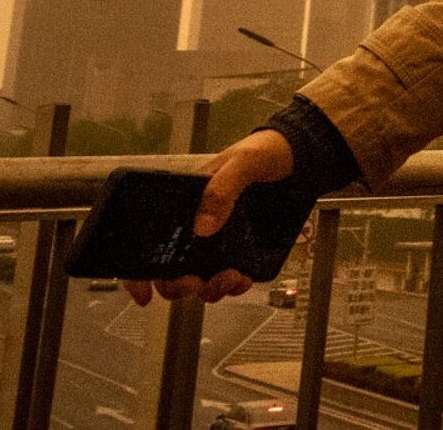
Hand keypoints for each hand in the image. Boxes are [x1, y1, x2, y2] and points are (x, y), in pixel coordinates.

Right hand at [122, 128, 294, 306]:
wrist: (304, 157)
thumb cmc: (267, 151)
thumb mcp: (244, 162)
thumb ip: (223, 188)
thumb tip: (202, 226)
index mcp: (187, 204)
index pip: (151, 240)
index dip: (139, 271)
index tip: (143, 292)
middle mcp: (199, 227)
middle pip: (172, 271)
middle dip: (177, 286)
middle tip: (194, 282)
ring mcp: (222, 241)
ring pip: (201, 281)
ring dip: (209, 290)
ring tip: (229, 278)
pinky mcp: (245, 250)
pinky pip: (231, 279)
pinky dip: (233, 286)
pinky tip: (243, 279)